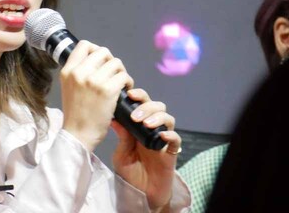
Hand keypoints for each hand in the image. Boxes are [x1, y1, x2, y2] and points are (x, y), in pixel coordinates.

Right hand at [59, 40, 133, 151]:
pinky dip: (128, 82)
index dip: (96, 50)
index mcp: (67, 71)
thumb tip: (96, 61)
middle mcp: (79, 72)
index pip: (84, 45)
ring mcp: (93, 80)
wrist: (78, 135)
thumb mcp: (68, 87)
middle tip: (112, 74)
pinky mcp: (107, 91)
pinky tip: (124, 91)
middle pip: (103, 51)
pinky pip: (124, 76)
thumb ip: (78, 73)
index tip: (101, 62)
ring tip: (119, 84)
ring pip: (116, 63)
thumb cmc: (75, 113)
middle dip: (111, 61)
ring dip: (121, 72)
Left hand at [111, 88, 181, 210]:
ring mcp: (162, 140)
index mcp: (138, 126)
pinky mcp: (171, 153)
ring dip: (157, 117)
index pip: (142, 104)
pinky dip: (171, 135)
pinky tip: (162, 136)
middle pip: (157, 106)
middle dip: (146, 106)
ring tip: (146, 124)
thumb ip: (121, 136)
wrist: (140, 194)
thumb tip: (112, 116)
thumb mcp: (121, 153)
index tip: (129, 93)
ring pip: (168, 119)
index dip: (138, 95)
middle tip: (135, 116)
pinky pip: (176, 139)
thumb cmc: (129, 173)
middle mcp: (152, 129)